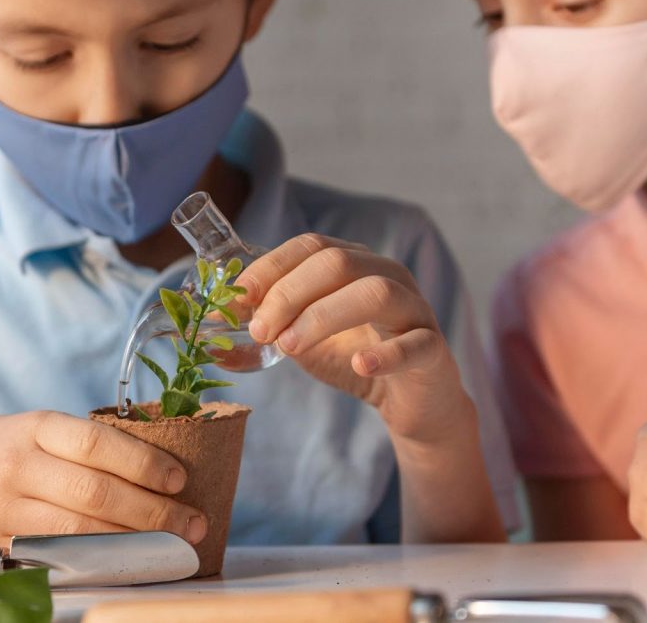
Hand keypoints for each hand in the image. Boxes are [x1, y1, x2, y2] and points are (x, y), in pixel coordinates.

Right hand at [0, 412, 206, 547]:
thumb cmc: (2, 447)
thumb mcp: (37, 428)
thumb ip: (86, 445)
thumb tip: (163, 465)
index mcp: (36, 427)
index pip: (95, 443)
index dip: (142, 462)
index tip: (180, 478)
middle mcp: (18, 468)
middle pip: (94, 495)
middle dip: (153, 512)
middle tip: (194, 522)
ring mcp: (4, 512)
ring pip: (78, 534)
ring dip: (133, 543)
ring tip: (174, 545)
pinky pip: (57, 559)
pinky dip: (99, 563)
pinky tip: (131, 563)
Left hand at [238, 233, 469, 442]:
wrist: (411, 400)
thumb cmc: (356, 358)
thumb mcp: (303, 342)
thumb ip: (267, 331)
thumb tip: (213, 336)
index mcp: (355, 263)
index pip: (312, 246)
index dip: (271, 267)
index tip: (237, 298)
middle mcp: (387, 275)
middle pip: (337, 263)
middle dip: (289, 293)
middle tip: (259, 330)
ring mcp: (414, 309)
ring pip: (376, 292)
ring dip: (324, 316)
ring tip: (290, 346)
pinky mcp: (433, 349)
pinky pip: (417, 344)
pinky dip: (386, 353)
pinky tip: (360, 365)